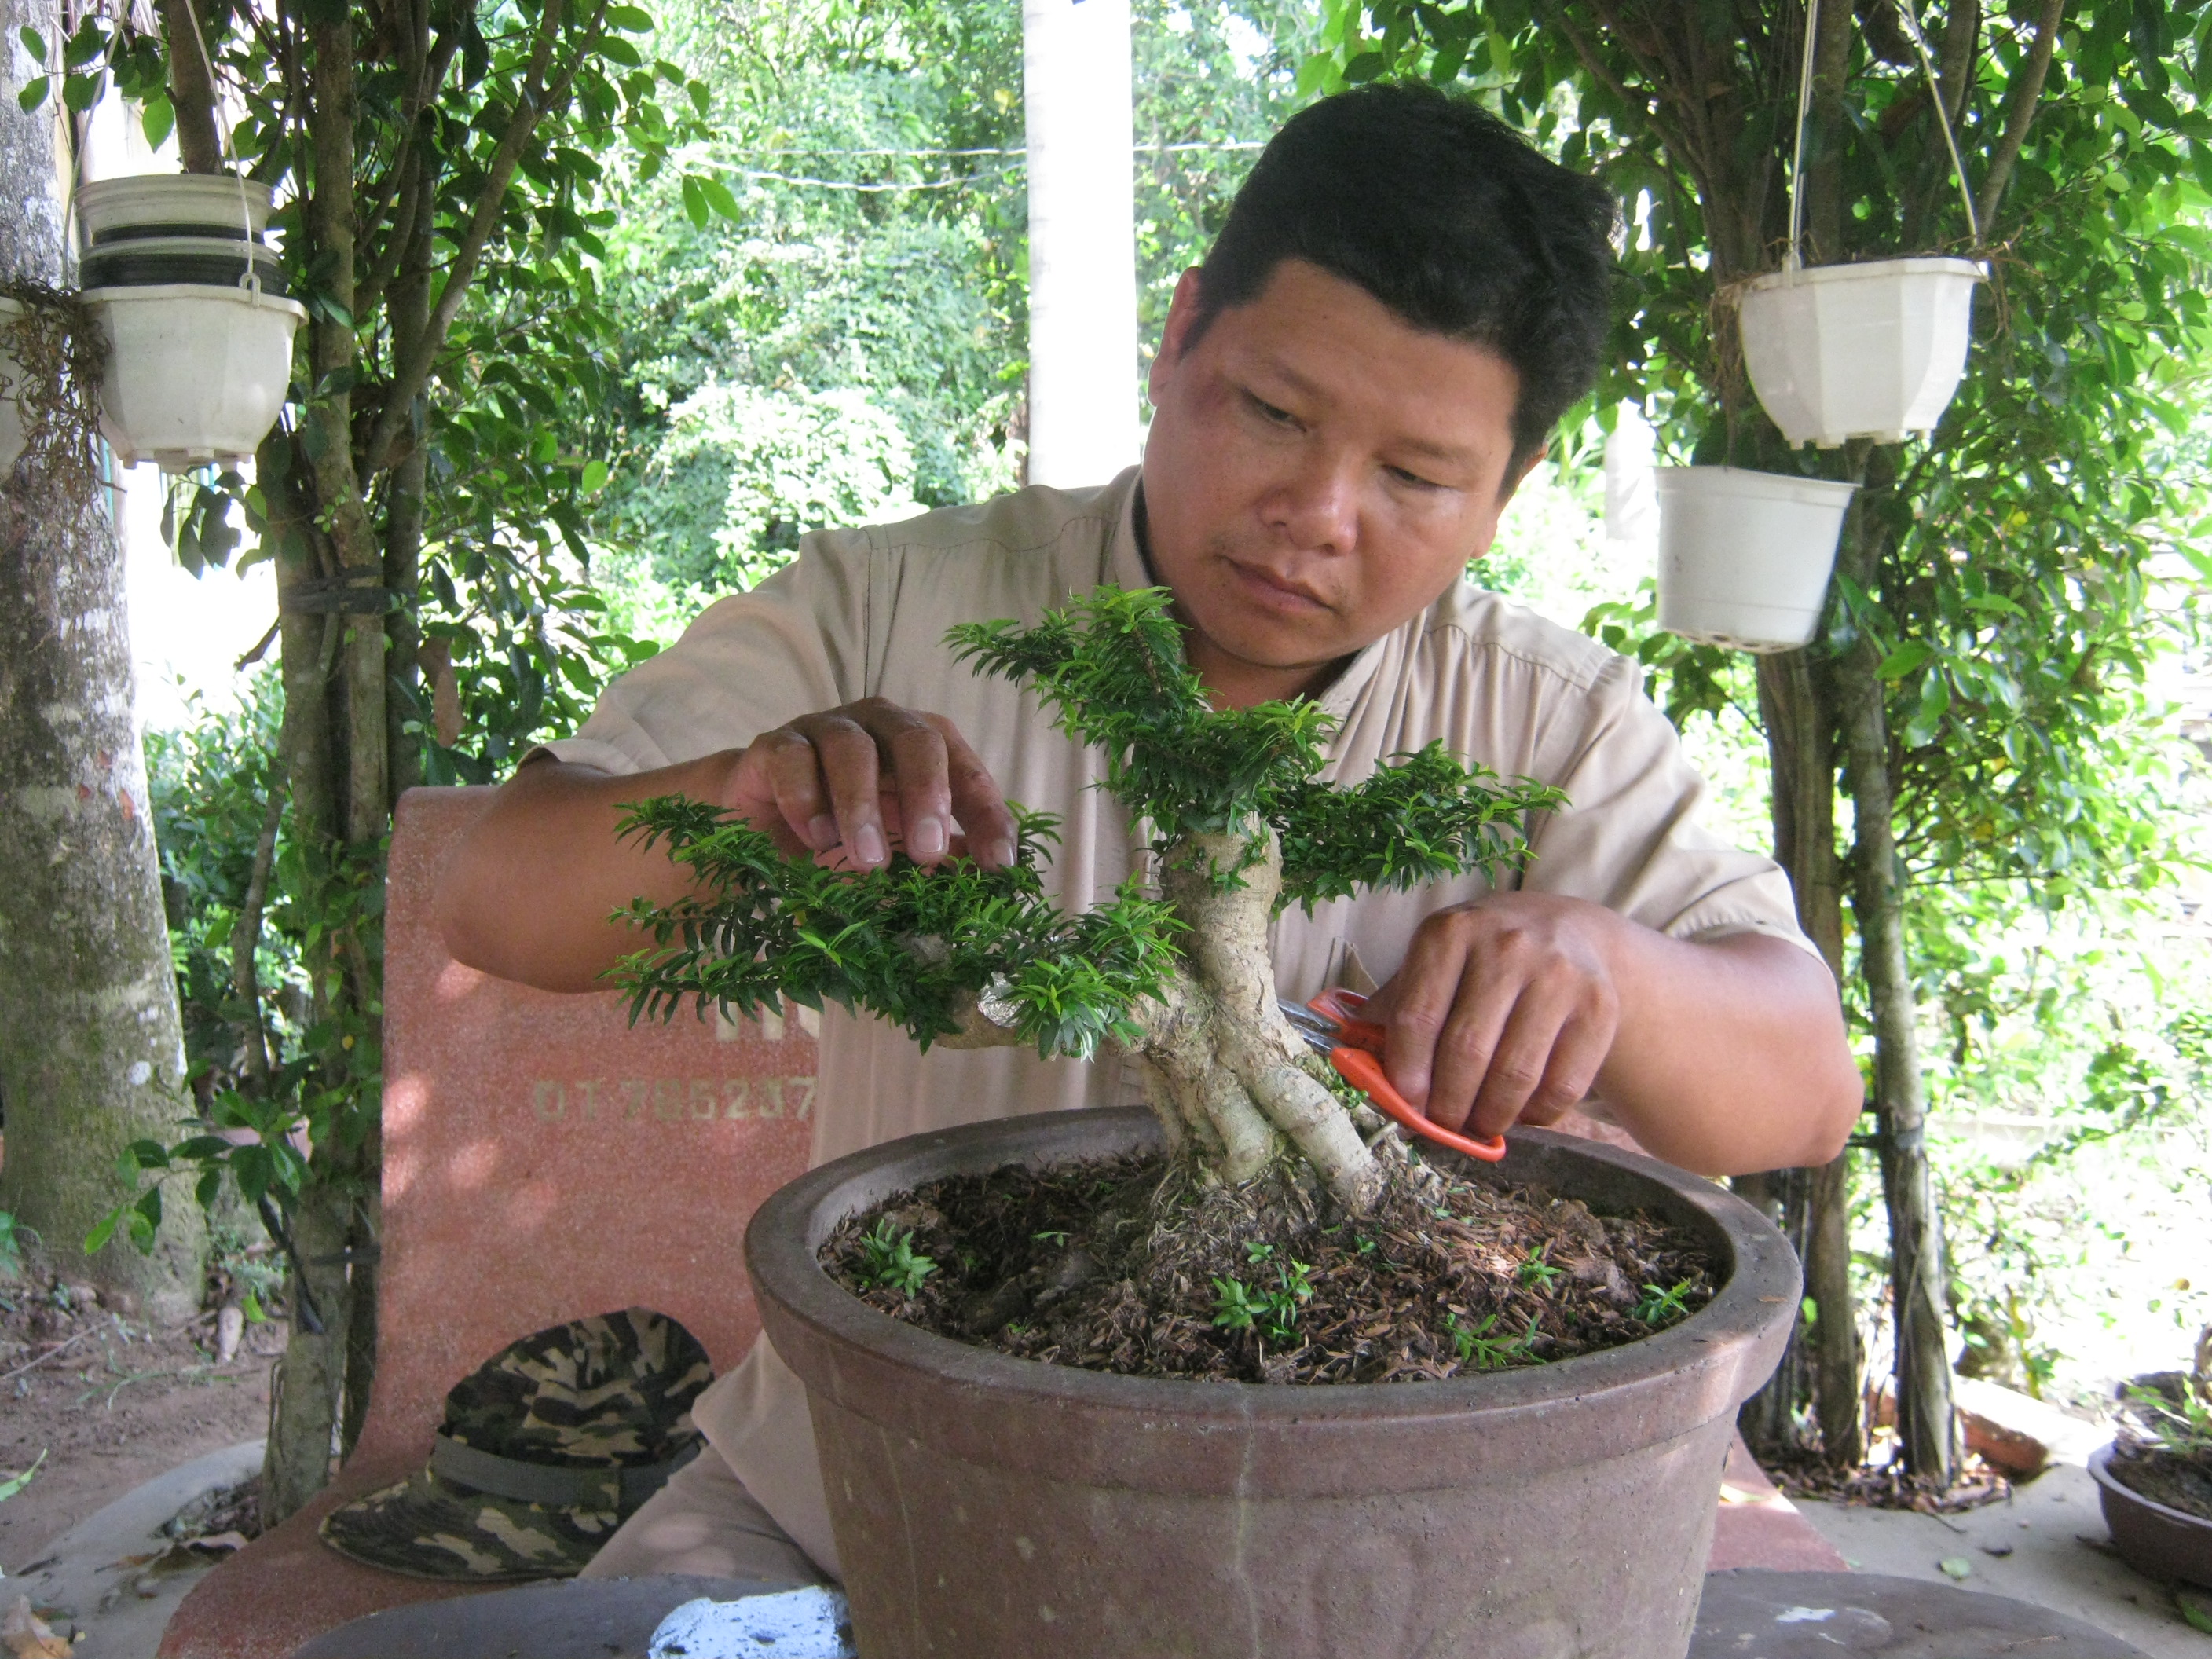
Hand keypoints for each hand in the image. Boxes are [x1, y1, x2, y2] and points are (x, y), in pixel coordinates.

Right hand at [722, 697, 1018, 871]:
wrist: (759, 824)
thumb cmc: (842, 831)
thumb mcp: (897, 847)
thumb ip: (938, 859)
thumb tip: (986, 883)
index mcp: (922, 746)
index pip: (968, 771)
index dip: (987, 816)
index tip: (997, 866)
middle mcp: (880, 725)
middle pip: (917, 740)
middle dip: (927, 796)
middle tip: (927, 853)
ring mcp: (825, 729)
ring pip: (852, 750)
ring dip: (864, 807)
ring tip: (869, 861)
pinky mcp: (775, 745)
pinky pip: (793, 759)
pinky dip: (806, 799)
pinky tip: (815, 838)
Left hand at [1363, 893, 1622, 1140]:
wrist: (1572, 932)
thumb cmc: (1482, 959)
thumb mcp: (1435, 962)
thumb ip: (1393, 1007)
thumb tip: (1346, 1060)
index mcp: (1449, 933)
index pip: (1416, 1017)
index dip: (1406, 1073)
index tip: (1406, 1106)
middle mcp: (1505, 946)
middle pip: (1466, 1051)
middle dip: (1448, 1105)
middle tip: (1442, 1126)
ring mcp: (1558, 974)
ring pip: (1515, 1074)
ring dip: (1490, 1116)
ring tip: (1478, 1125)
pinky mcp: (1599, 1007)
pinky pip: (1562, 1085)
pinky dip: (1536, 1115)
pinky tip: (1520, 1112)